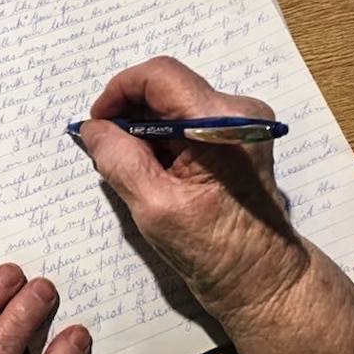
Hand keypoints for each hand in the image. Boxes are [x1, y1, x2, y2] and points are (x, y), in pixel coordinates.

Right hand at [79, 56, 308, 319]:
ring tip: (129, 168)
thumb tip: (92, 128)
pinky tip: (151, 172)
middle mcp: (236, 112)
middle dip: (128, 114)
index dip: (118, 91)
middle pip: (166, 88)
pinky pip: (186, 122)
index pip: (159, 76)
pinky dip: (160, 140)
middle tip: (105, 150)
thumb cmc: (213, 250)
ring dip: (143, 129)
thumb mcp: (152, 206)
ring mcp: (239, 124)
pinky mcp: (235, 139)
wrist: (261, 277)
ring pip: (173, 105)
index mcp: (220, 123)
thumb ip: (118, 159)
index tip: (96, 124)